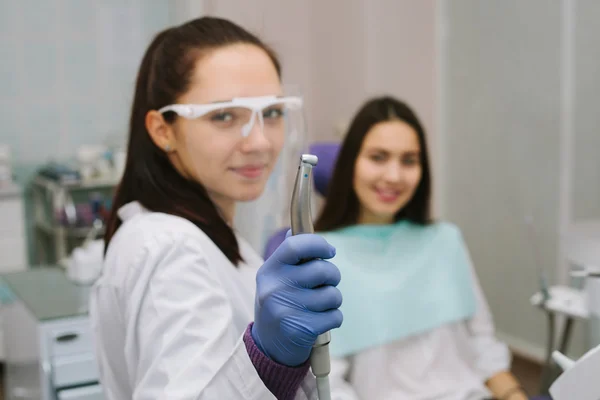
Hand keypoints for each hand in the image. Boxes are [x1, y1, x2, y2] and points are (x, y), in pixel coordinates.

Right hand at [252, 233, 342, 366]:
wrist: (269, 347)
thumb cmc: (278, 305)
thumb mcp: (274, 280)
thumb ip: (287, 257)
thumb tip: (295, 230)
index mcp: (269, 271)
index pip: (296, 245)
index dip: (318, 244)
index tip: (330, 251)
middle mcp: (275, 288)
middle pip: (321, 270)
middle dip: (332, 276)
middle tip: (327, 283)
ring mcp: (287, 310)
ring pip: (332, 294)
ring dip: (333, 300)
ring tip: (320, 305)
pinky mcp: (302, 329)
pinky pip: (336, 315)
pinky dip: (334, 318)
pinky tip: (320, 321)